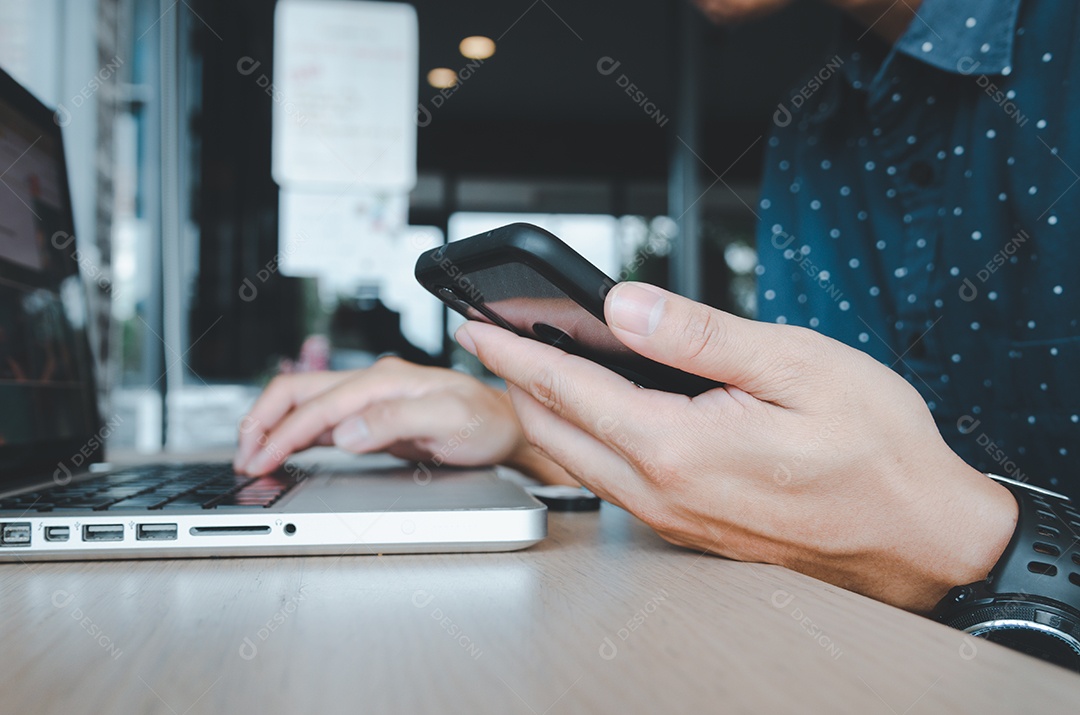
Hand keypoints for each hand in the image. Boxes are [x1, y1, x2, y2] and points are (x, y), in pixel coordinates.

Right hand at [233, 356, 576, 484]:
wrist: (507, 427)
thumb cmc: (486, 422)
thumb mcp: (449, 420)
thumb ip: (396, 421)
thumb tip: (345, 431)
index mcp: (386, 380)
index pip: (319, 405)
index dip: (284, 433)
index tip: (262, 459)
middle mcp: (373, 383)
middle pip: (298, 391)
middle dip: (262, 421)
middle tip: (243, 457)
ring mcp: (370, 398)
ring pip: (304, 403)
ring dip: (273, 426)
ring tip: (253, 456)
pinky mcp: (372, 416)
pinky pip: (322, 418)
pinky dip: (295, 433)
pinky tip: (284, 450)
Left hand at [455, 282, 1017, 611]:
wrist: (921, 536)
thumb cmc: (875, 451)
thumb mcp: (794, 364)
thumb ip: (697, 334)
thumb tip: (621, 305)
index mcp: (678, 447)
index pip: (566, 390)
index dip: (515, 351)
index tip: (477, 325)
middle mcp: (663, 493)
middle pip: (555, 432)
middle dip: (515, 383)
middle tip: (491, 342)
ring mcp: (673, 518)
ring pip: (578, 461)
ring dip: (545, 414)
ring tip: (531, 370)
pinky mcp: (690, 527)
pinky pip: (612, 482)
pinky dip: (584, 441)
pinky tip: (594, 415)